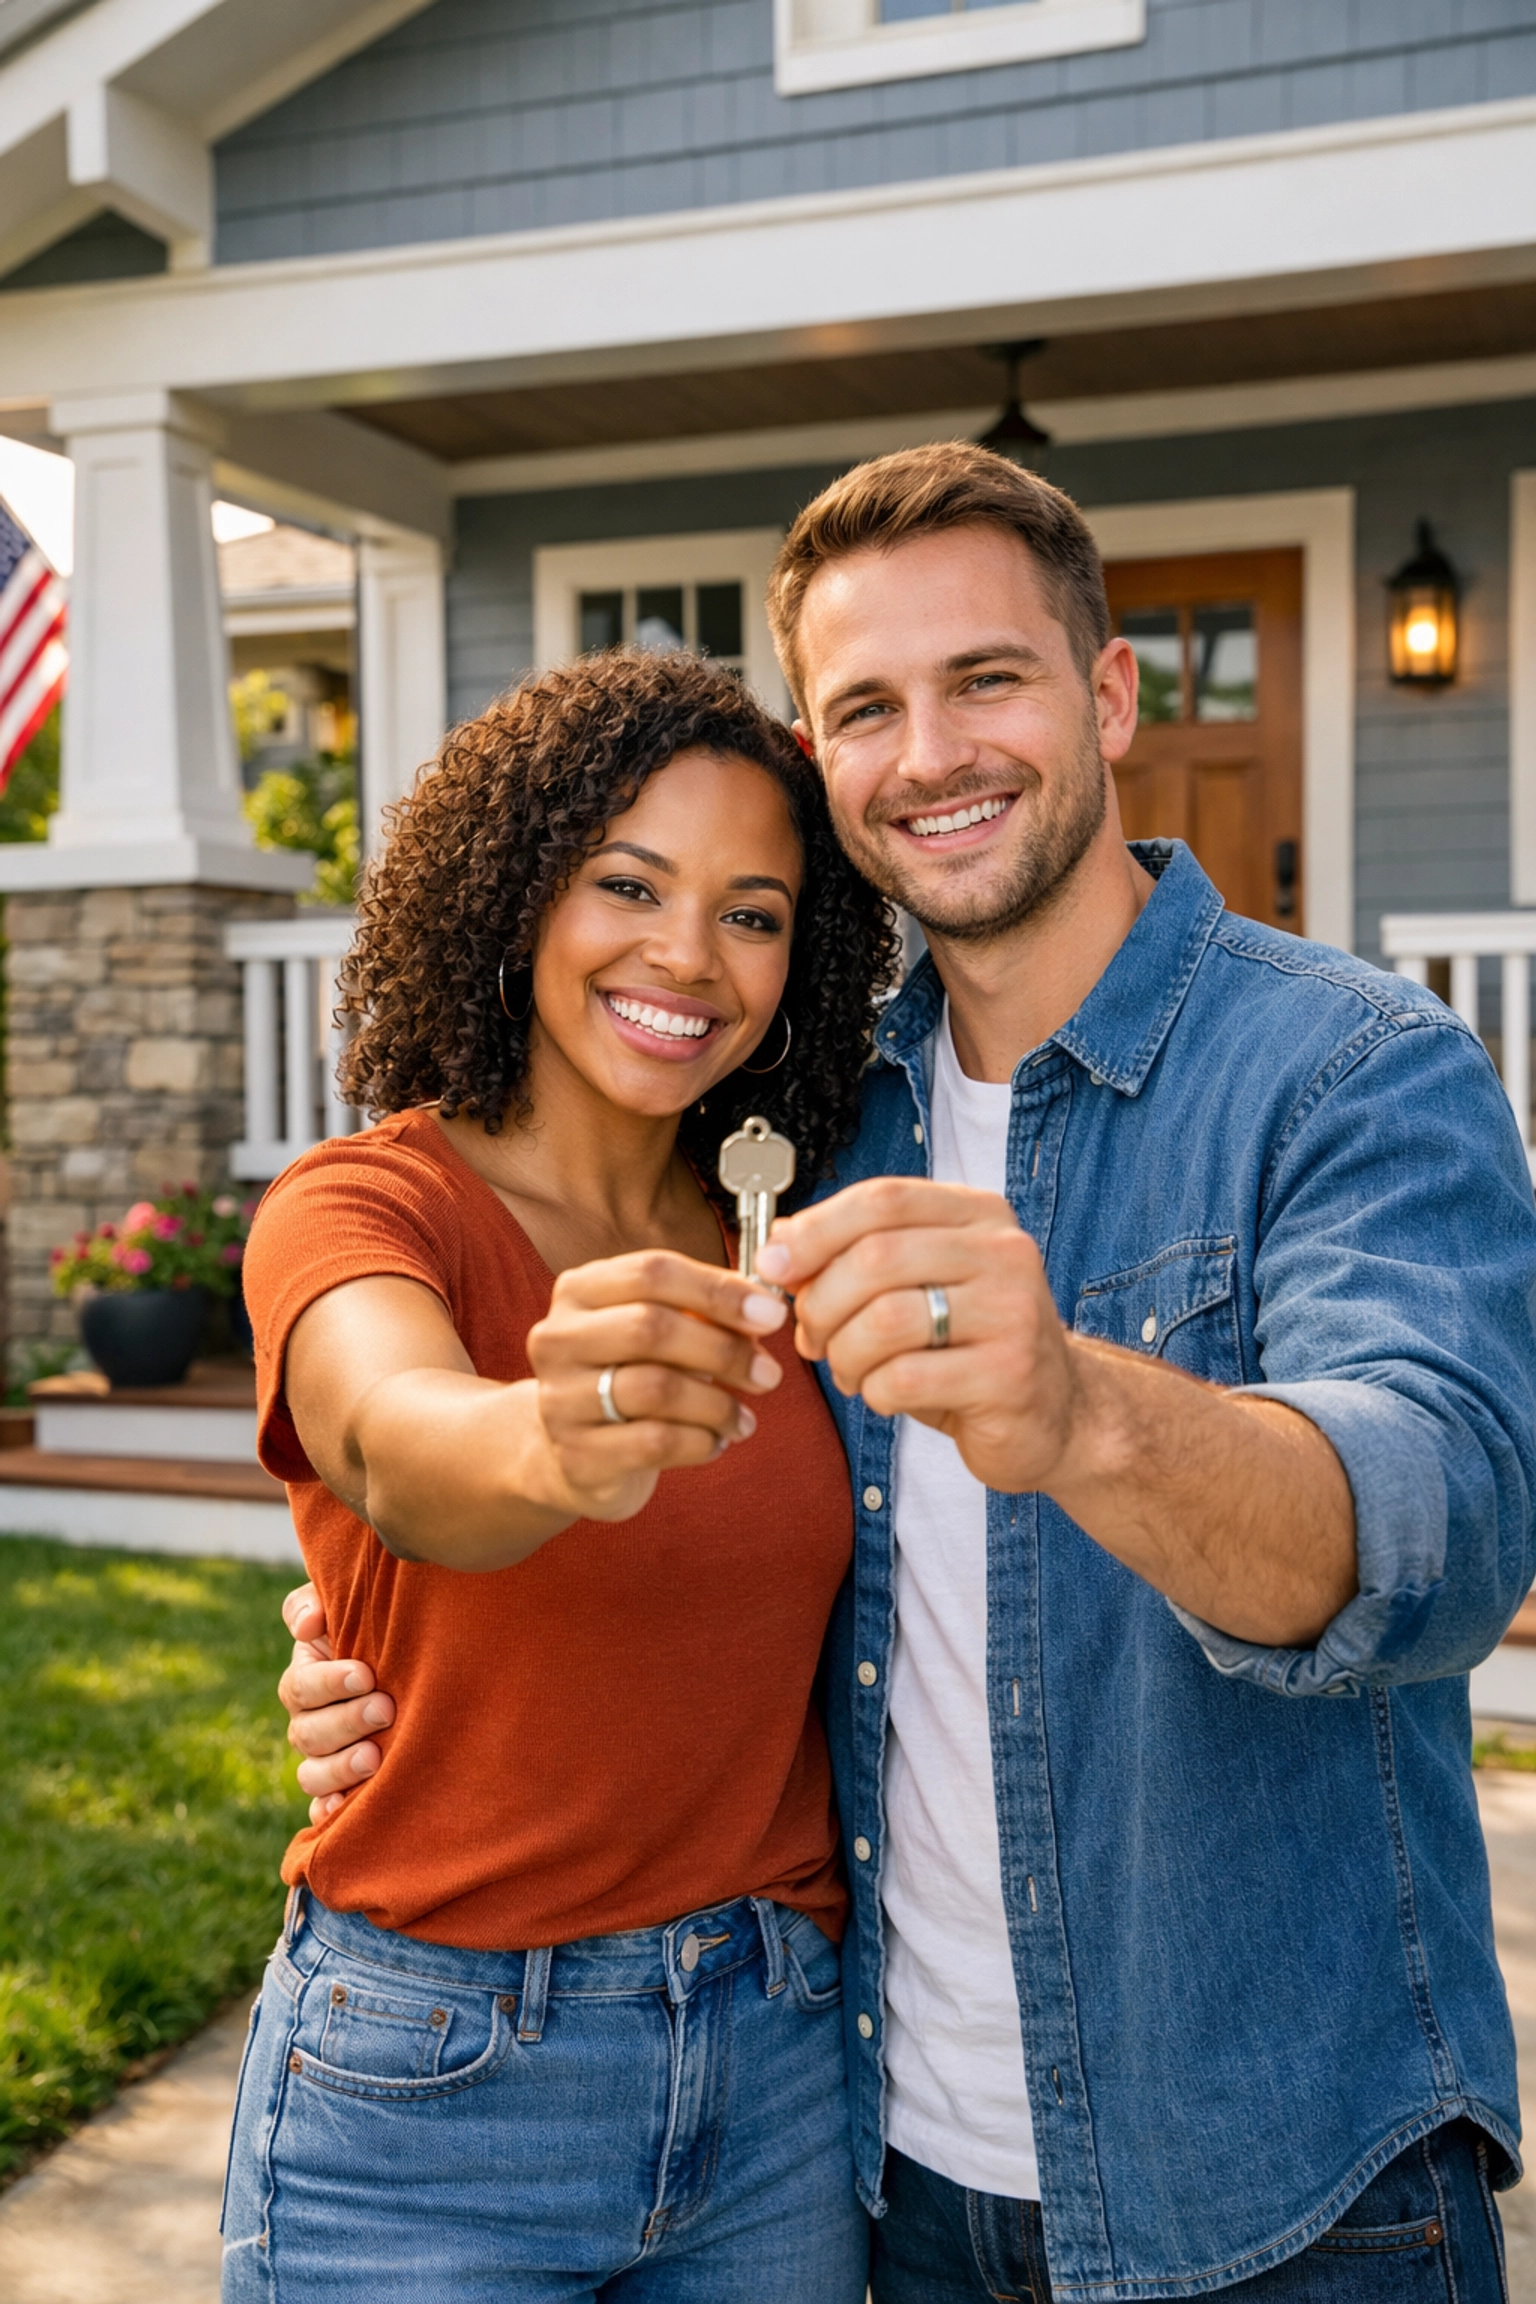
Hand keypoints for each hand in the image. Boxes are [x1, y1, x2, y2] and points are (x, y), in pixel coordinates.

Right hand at [278, 1582, 395, 1824]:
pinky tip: (346, 1810)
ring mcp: (323, 1760)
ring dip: (341, 1769)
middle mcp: (308, 1723)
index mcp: (306, 1679)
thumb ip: (315, 1604)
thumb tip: (306, 1626)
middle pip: (307, 1733)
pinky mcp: (340, 1791)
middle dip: (346, 1722)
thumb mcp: (350, 1607)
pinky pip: (322, 1812)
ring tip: (376, 1758)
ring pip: (312, 1774)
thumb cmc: (383, 1630)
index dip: (328, 1682)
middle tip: (386, 1709)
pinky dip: (330, 1813)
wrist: (422, 1666)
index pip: (301, 1686)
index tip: (367, 1674)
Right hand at [527, 1251, 787, 1521]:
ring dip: (717, 1404)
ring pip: (655, 1388)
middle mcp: (558, 1338)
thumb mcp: (660, 1332)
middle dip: (724, 1350)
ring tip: (744, 1419)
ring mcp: (560, 1399)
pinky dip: (700, 1442)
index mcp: (579, 1291)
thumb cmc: (632, 1377)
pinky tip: (716, 1442)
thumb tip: (763, 1311)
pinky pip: (654, 1443)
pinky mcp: (577, 1455)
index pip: (652, 1272)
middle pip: (651, 1327)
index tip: (772, 1315)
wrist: (579, 1455)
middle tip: (768, 1374)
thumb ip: (703, 1312)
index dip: (719, 1290)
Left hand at [756, 1179, 1078, 1493]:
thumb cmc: (969, 1346)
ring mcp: (1013, 1313)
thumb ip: (856, 1259)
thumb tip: (778, 1246)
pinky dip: (874, 1391)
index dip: (816, 1229)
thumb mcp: (917, 1288)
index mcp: (978, 1215)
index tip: (773, 1264)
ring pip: (884, 1321)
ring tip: (849, 1370)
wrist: (1056, 1414)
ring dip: (844, 1354)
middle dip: (821, 1303)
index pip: (883, 1199)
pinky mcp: (1009, 1375)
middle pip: (876, 1258)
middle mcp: (1004, 1252)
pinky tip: (885, 1394)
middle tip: (810, 1336)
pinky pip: (903, 1378)